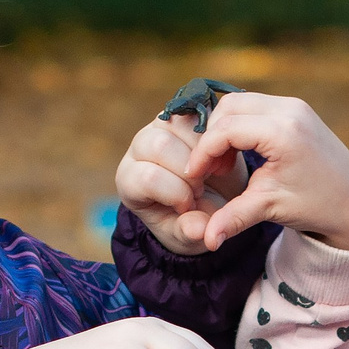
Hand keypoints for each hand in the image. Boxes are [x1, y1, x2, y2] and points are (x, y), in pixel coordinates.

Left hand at [116, 112, 250, 256]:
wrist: (211, 200)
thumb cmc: (192, 219)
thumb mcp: (190, 236)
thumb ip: (190, 233)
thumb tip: (199, 229)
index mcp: (131, 180)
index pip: (148, 177)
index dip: (176, 194)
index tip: (189, 207)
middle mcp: (139, 150)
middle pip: (158, 145)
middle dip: (189, 171)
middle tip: (200, 189)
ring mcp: (160, 128)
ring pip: (180, 125)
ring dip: (203, 152)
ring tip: (208, 172)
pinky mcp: (184, 116)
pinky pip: (201, 113)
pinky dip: (214, 134)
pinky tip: (218, 156)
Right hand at [154, 93, 348, 253]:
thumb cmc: (314, 205)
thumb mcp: (271, 209)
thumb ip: (233, 218)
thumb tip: (205, 241)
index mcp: (283, 132)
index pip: (225, 130)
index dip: (203, 153)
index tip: (193, 176)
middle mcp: (289, 110)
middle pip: (228, 108)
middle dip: (210, 137)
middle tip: (208, 169)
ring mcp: (294, 105)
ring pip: (239, 103)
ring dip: (224, 129)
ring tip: (223, 164)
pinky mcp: (295, 107)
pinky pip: (254, 106)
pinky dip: (239, 125)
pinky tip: (238, 154)